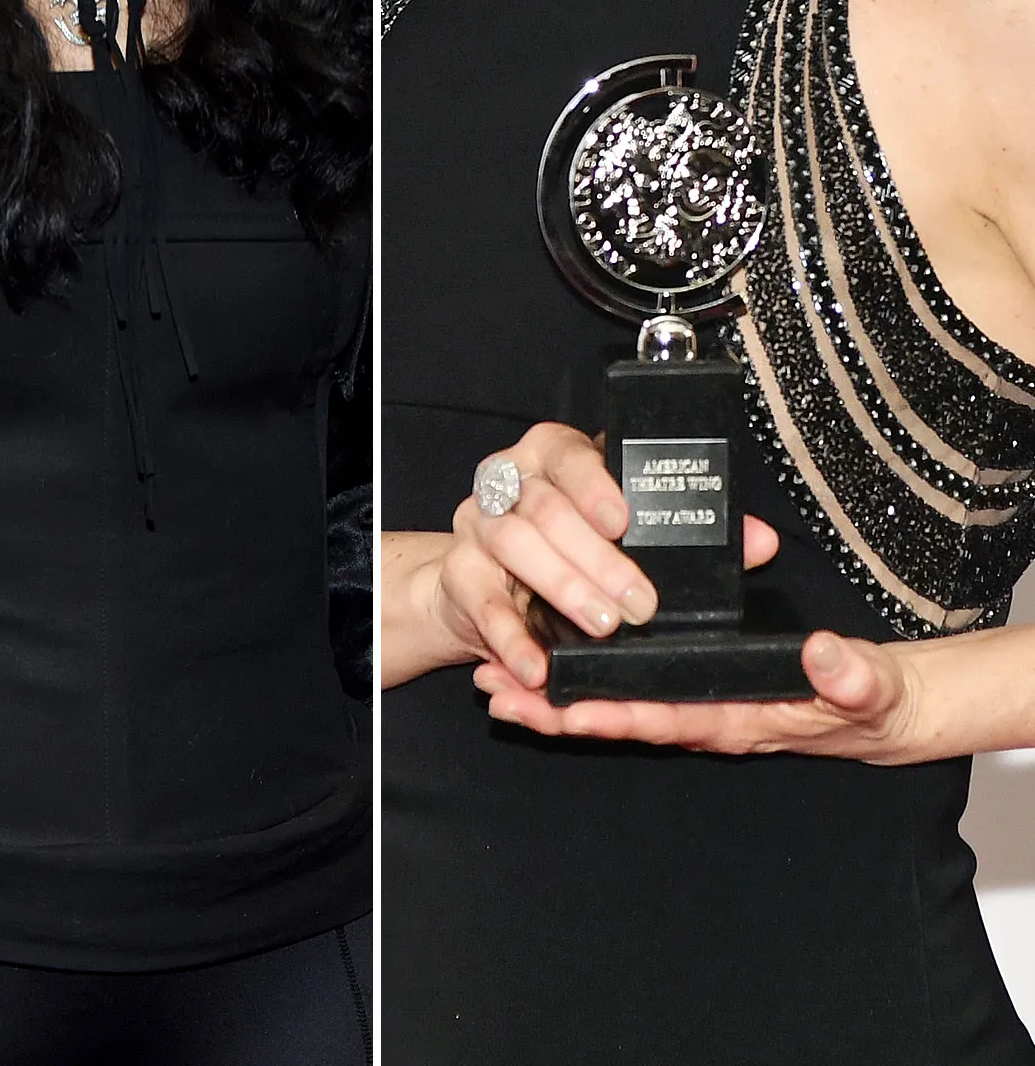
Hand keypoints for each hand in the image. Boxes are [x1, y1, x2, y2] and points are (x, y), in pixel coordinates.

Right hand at [425, 420, 777, 690]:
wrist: (485, 578)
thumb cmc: (572, 548)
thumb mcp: (628, 535)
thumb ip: (687, 536)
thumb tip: (760, 540)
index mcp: (553, 457)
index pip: (569, 455)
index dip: (594, 485)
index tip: (624, 521)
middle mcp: (510, 481)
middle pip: (544, 507)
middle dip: (594, 558)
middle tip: (638, 604)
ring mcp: (478, 523)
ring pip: (511, 542)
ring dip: (560, 587)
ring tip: (601, 627)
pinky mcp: (459, 572)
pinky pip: (479, 599)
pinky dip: (509, 637)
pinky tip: (537, 667)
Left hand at [473, 630, 926, 762]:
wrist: (881, 709)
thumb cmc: (870, 697)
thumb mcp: (870, 686)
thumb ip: (851, 675)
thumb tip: (827, 656)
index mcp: (738, 718)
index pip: (664, 718)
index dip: (613, 716)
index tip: (562, 709)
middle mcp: (706, 718)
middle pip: (619, 718)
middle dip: (556, 713)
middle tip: (495, 696)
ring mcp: (695, 707)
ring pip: (613, 707)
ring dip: (554, 701)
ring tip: (494, 685)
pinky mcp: (693, 691)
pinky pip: (629, 692)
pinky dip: (584, 687)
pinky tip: (541, 671)